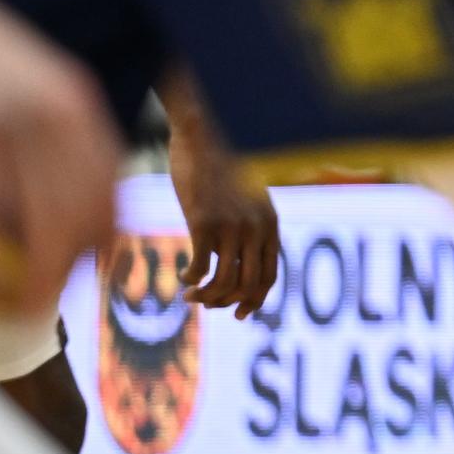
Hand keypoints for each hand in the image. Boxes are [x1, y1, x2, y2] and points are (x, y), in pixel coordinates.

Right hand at [0, 0, 121, 317]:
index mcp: (78, 103)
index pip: (110, 184)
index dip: (106, 235)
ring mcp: (12, 127)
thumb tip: (52, 189)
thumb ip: (44, 131)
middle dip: (75, 266)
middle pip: (85, 211)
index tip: (94, 272)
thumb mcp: (22, 82)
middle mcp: (58, 116)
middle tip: (53, 303)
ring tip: (23, 312)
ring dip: (38, 276)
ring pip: (43, 221)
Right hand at [163, 71, 280, 319]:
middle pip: (247, 285)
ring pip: (224, 282)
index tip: (239, 314)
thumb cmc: (218, 170)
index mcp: (270, 223)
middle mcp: (256, 227)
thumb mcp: (244, 199)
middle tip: (205, 305)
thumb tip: (236, 265)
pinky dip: (191, 279)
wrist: (200, 138)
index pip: (269, 276)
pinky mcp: (204, 222)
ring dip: (205, 297)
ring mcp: (231, 225)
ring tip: (190, 297)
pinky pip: (200, 267)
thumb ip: (248, 228)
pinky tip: (183, 276)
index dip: (255, 300)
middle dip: (226, 303)